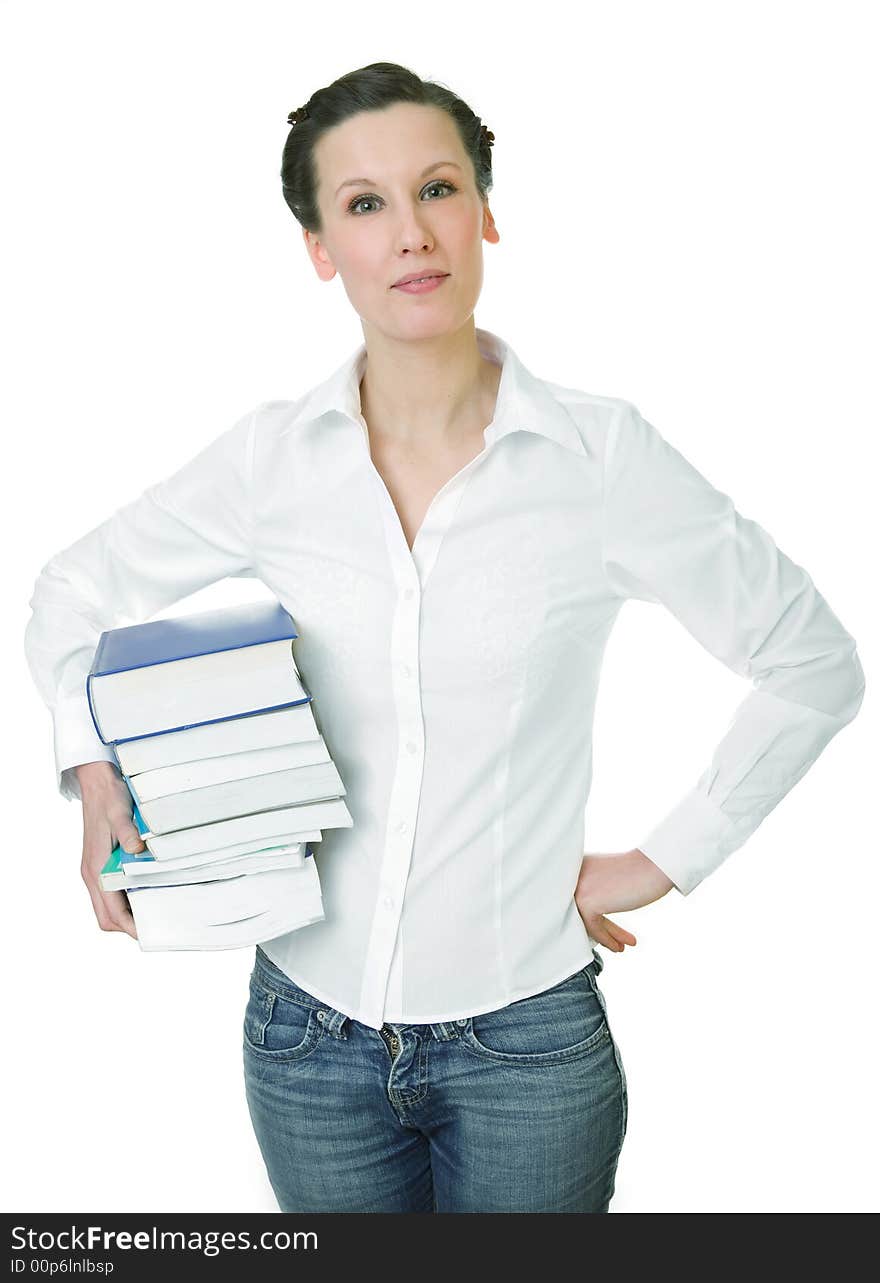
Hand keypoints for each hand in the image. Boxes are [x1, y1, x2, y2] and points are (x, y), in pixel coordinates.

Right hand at [76, 762, 142, 938]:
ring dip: (125, 915)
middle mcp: (91, 873)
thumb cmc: (108, 798)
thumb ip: (128, 833)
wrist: (96, 783)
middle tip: (155, 928)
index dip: (129, 926)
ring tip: (152, 915)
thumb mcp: (120, 813)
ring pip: (106, 906)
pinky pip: (108, 892)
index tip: (147, 934)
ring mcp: (93, 869)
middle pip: (106, 916)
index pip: (110, 911)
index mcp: (95, 868)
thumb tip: (136, 849)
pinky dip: (123, 901)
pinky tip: (142, 894)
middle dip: (127, 927)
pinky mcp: (98, 864)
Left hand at [574, 848, 675, 952]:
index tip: (608, 927)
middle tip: (617, 940)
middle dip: (601, 927)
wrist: (657, 864)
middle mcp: (572, 873)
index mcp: (578, 864)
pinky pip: (593, 926)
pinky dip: (605, 938)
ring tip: (621, 946)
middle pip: (581, 909)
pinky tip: (619, 947)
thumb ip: (597, 890)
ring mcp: (578, 887)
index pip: (581, 896)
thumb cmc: (640, 870)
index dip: (594, 915)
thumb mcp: (611, 879)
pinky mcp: (586, 901)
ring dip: (605, 935)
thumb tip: (589, 916)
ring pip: (587, 919)